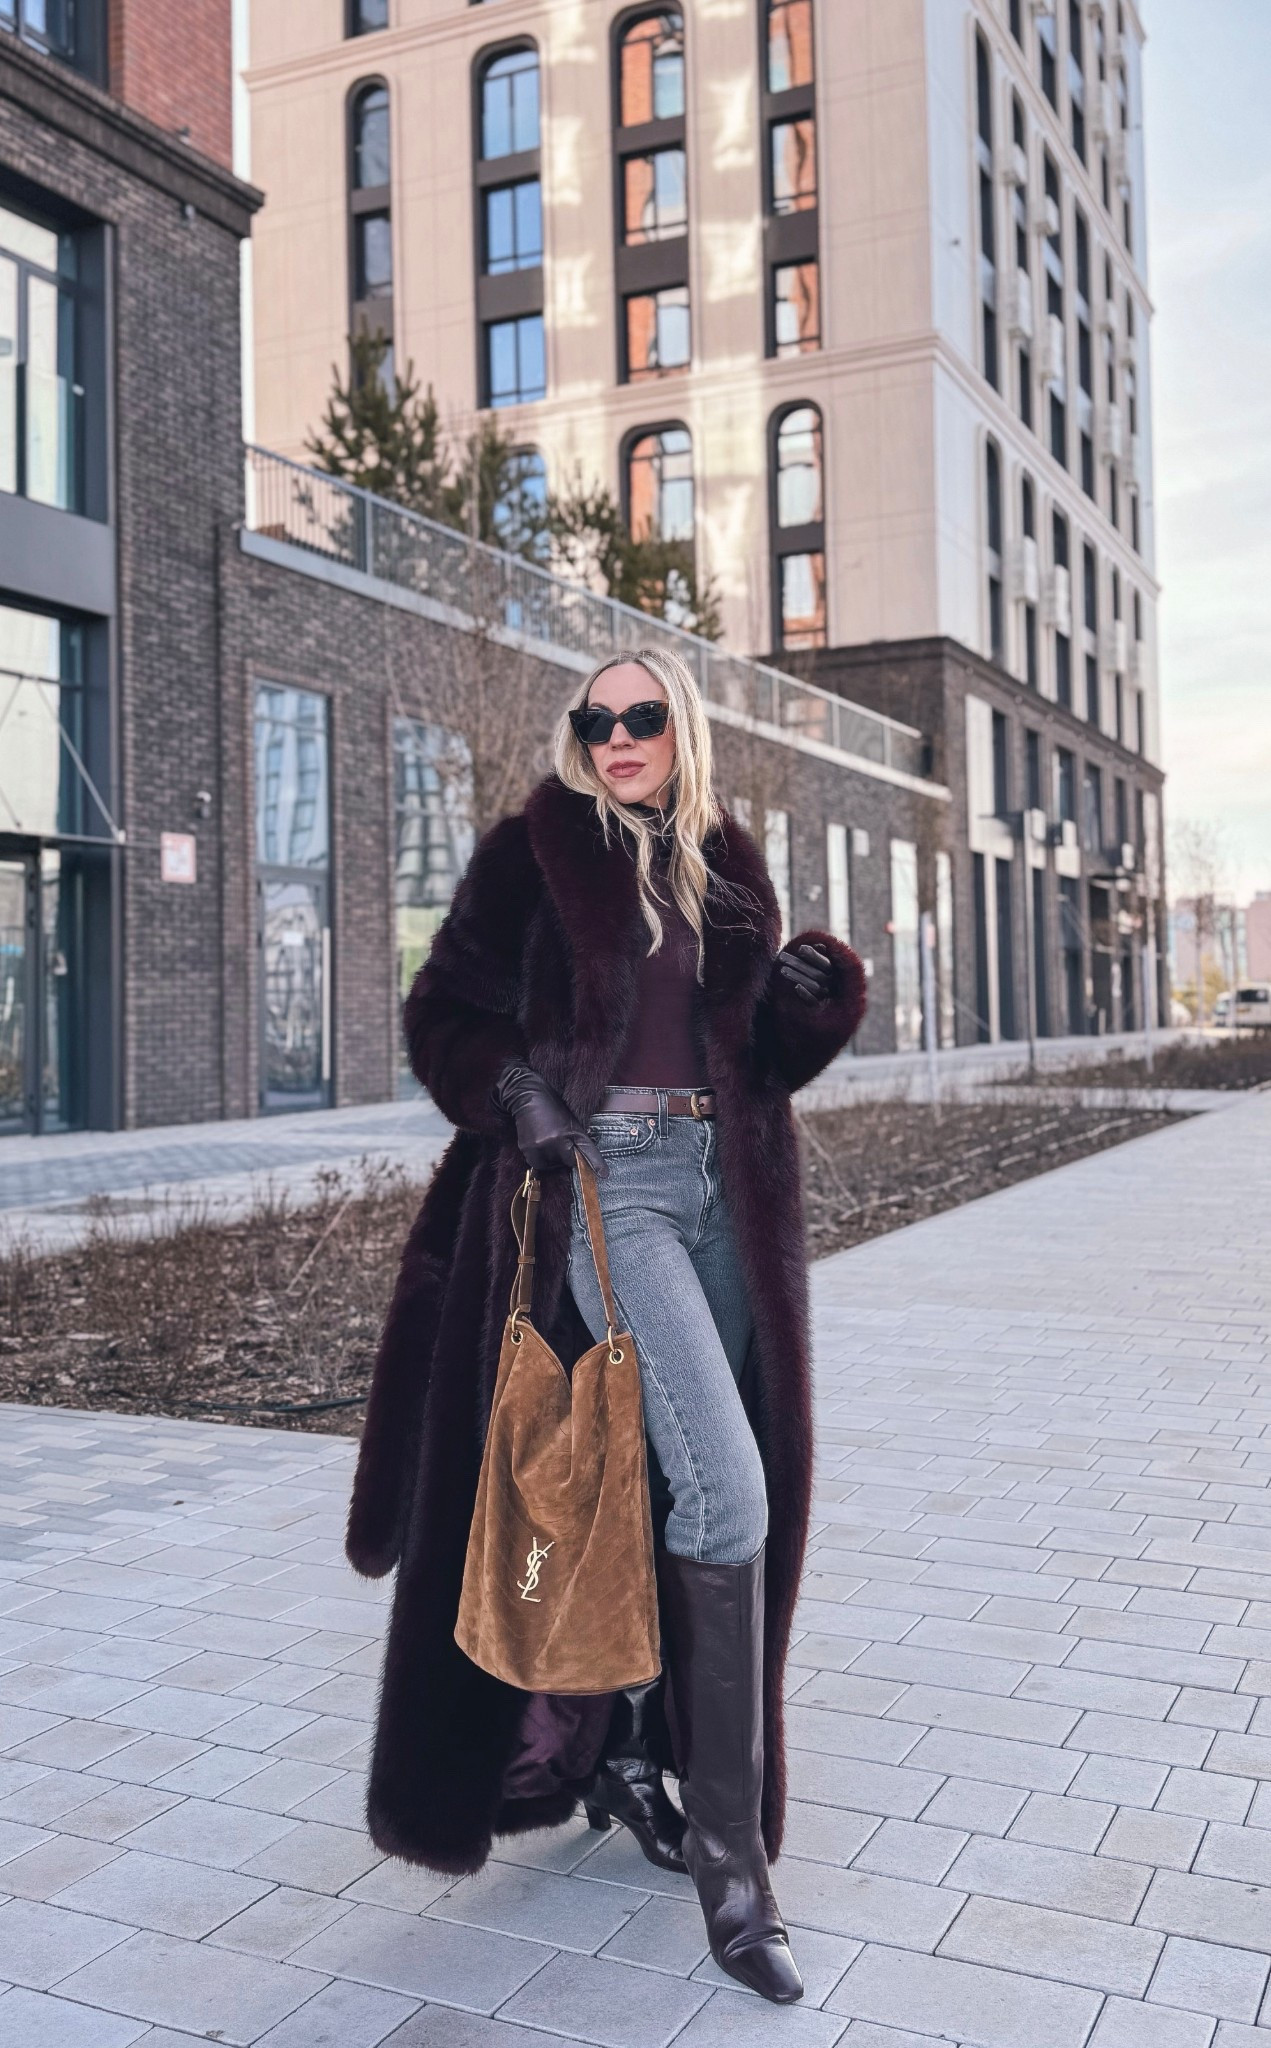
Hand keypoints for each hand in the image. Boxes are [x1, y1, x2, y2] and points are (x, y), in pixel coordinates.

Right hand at [490, 1061, 608, 1177]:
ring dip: (552, 1160)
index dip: (590, 1164)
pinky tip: (541, 1143)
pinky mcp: (525, 1149)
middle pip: (564, 1164)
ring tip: (550, 1141)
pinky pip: (537, 1163)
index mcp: (566, 1136)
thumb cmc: (555, 1109)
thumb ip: (583, 1146)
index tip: (604, 1174)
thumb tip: (596, 1169)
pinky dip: (541, 1158)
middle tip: (561, 1141)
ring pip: (550, 1166)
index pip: (582, 1158)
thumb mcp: (574, 1125)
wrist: (529, 1097)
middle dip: (565, 1157)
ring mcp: (537, 1148)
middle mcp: (551, 1144)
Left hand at [770, 942, 832, 1006]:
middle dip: (798, 964)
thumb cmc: (817, 973)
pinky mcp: (819, 1007)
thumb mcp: (820, 963)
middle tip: (781, 956)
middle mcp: (832, 983)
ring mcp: (825, 995)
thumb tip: (820, 945)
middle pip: (816, 974)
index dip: (813, 955)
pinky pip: (813, 1002)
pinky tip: (796, 987)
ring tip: (782, 969)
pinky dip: (805, 994)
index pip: (825, 963)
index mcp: (834, 971)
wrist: (824, 999)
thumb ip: (819, 954)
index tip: (800, 948)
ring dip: (798, 977)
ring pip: (813, 986)